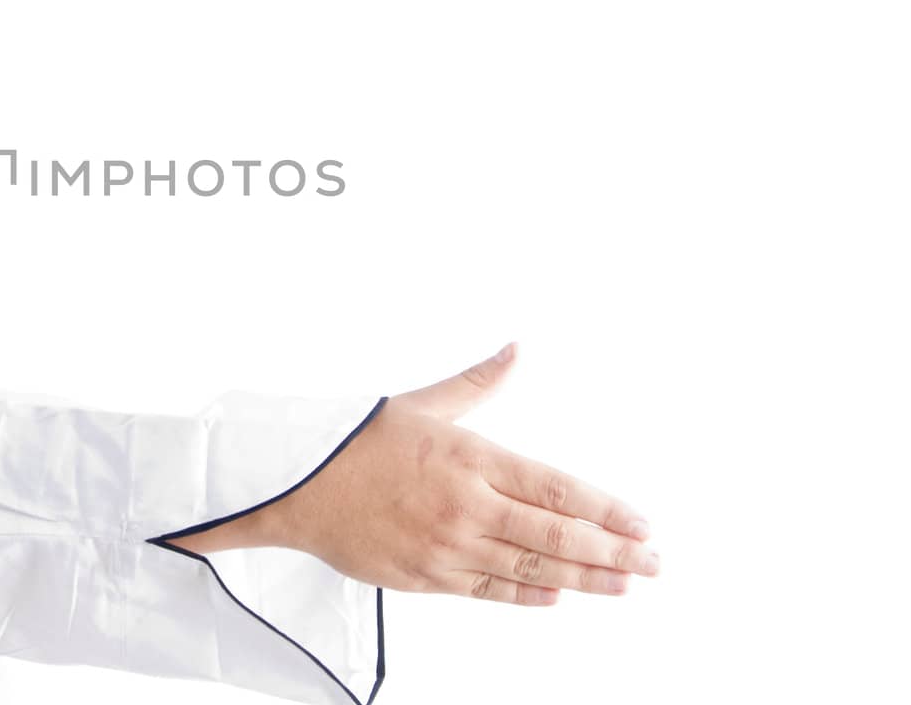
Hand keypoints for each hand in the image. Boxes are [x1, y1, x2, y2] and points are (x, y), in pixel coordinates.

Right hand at [265, 342, 660, 604]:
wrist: (294, 483)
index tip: (643, 524)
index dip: (606, 510)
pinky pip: (488, 591)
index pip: (556, 489)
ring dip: (583, 579)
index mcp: (470, 458)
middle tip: (653, 563)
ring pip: (530, 570)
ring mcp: (446, 547)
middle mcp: (465, 506)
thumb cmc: (354, 440)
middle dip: (612, 552)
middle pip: (555, 537)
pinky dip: (526, 596)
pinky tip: (557, 596)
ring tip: (622, 584)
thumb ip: (477, 383)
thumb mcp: (421, 403)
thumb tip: (515, 349)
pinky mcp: (424, 577)